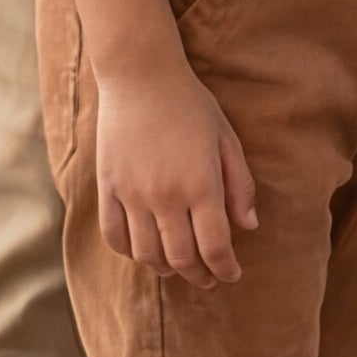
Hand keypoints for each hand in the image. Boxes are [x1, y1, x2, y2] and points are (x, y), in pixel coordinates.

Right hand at [94, 45, 256, 281]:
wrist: (141, 77)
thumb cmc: (191, 106)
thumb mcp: (226, 140)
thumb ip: (239, 185)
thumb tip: (249, 226)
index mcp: (201, 185)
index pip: (214, 246)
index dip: (225, 268)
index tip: (231, 275)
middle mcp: (165, 196)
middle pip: (182, 257)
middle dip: (199, 274)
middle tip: (209, 279)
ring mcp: (132, 195)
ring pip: (147, 254)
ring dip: (166, 268)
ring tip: (178, 267)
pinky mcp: (107, 189)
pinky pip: (114, 236)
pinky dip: (130, 252)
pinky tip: (144, 250)